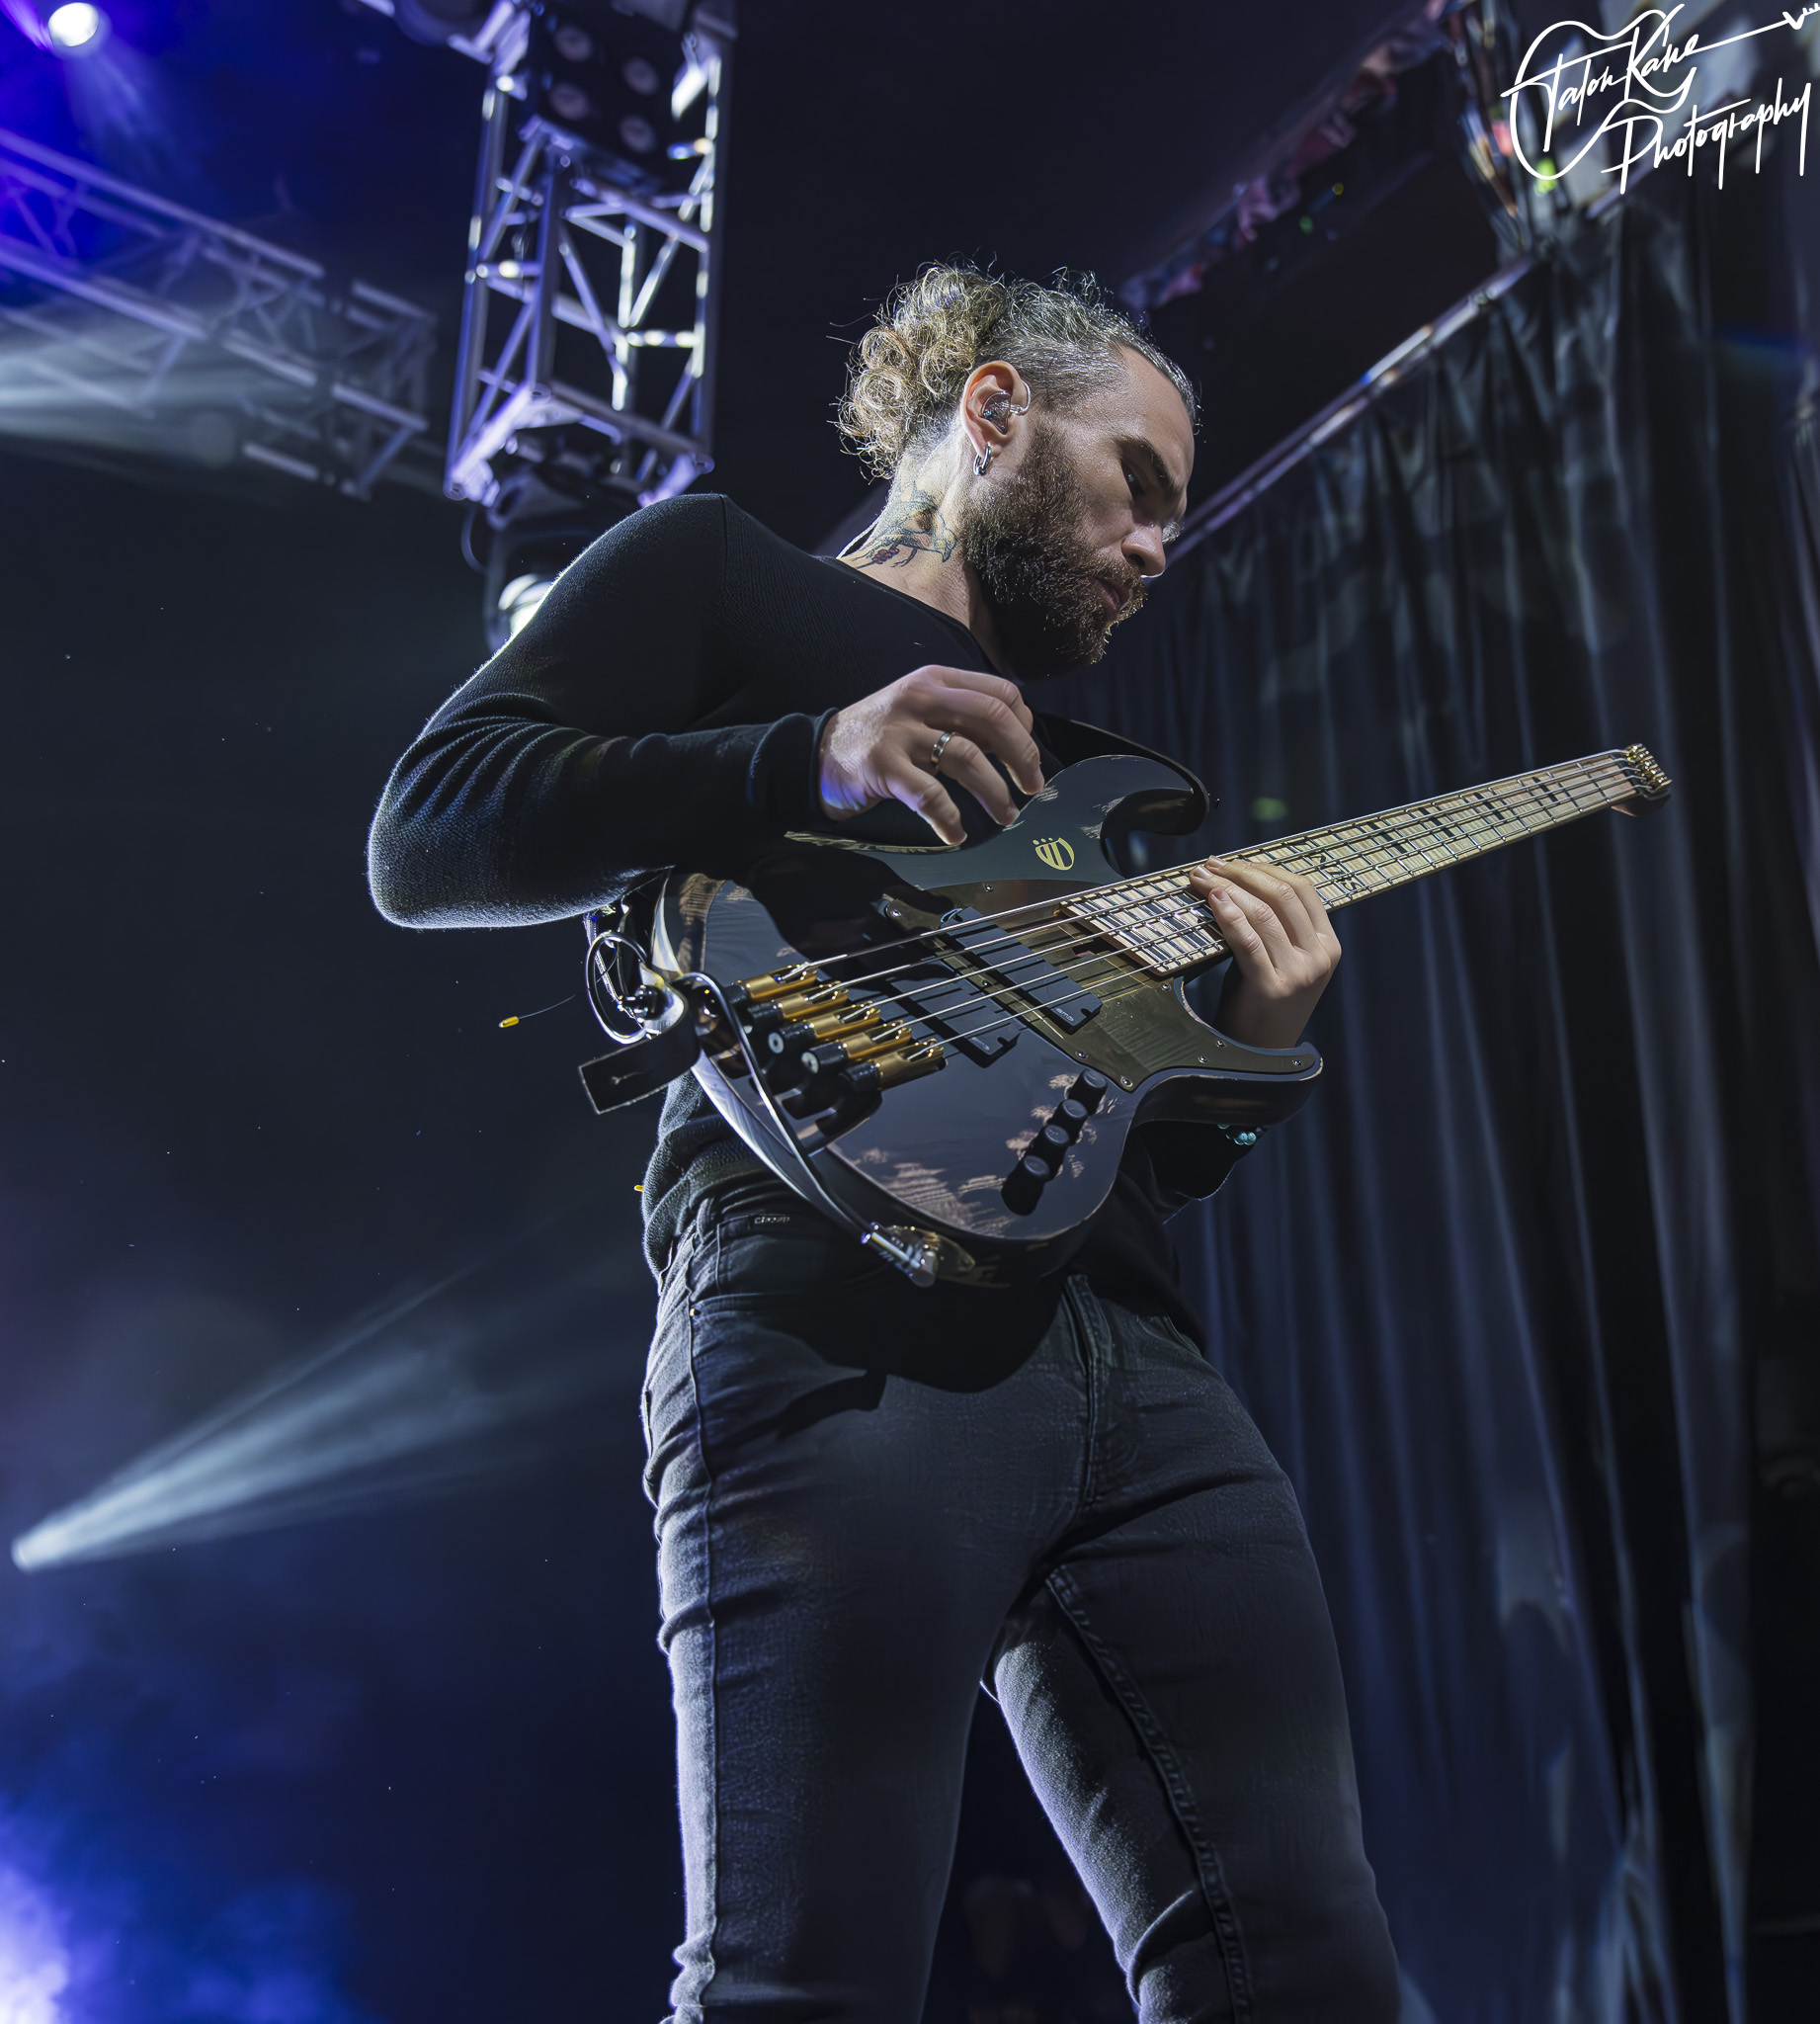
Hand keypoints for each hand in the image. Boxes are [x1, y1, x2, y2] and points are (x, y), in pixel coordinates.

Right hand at [817, 666, 1045, 846]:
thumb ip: (960, 715)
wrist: (817, 754)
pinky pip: (930, 795)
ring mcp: (900, 731)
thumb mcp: (918, 708)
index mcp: (936, 680)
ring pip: (967, 757)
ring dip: (995, 792)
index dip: (1024, 726)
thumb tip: (1015, 742)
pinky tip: (956, 833)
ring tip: (1006, 815)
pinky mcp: (883, 766)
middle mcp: (920, 698)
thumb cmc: (880, 736)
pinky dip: (950, 819)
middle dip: (1022, 755)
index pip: (999, 693)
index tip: (1028, 755)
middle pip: (991, 718)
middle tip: (1032, 787)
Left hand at [1186, 854, 1340, 1049]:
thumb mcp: (1282, 959)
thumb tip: (1238, 879)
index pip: (1303, 889)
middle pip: (1283, 895)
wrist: (1261, 1053)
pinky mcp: (1271, 987)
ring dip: (1228, 888)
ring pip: (1263, 913)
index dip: (1266, 868)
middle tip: (1212, 864)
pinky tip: (1212, 900)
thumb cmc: (1263, 1001)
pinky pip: (1248, 940)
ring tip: (1201, 878)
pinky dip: (1229, 914)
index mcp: (1327, 945)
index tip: (1235, 861)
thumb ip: (1274, 925)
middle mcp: (1318, 956)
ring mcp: (1298, 972)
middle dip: (1243, 872)